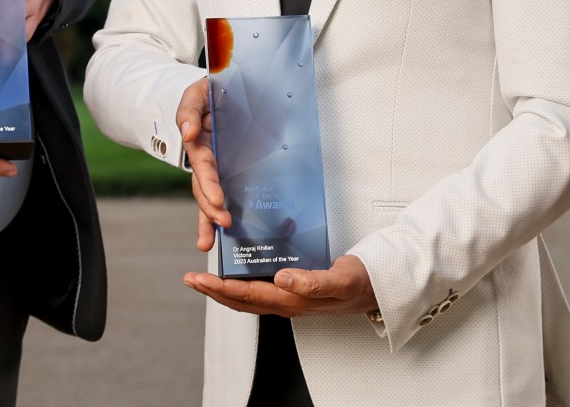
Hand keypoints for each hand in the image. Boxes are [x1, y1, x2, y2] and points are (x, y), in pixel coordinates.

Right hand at [175, 78, 226, 252]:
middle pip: (204, 188)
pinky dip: (229, 210)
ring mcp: (220, 165)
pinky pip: (233, 190)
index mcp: (200, 142)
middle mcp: (208, 158)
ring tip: (211, 240)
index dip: (209, 184)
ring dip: (211, 218)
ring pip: (211, 196)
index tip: (219, 201)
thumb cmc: (210, 92)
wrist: (227, 88)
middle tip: (223, 223)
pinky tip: (235, 230)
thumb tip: (187, 132)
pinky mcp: (235, 167)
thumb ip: (189, 111)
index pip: (203, 166)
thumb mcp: (196, 94)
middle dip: (211, 208)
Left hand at [184, 255, 378, 316]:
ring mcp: (290, 297)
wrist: (378, 287)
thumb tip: (282, 279)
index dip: (220, 288)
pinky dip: (244, 280)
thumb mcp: (340, 279)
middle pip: (241, 300)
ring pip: (249, 296)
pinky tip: (241, 268)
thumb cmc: (360, 284)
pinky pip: (262, 288)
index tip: (199, 279)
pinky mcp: (295, 288)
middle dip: (213, 290)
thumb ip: (312, 282)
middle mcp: (287, 301)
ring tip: (206, 275)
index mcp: (293, 301)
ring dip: (224, 288)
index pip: (248, 296)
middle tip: (191, 278)